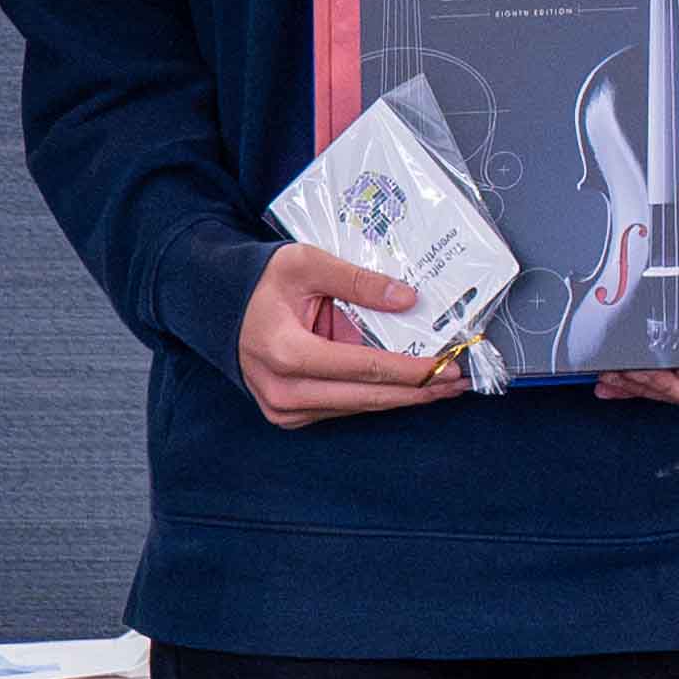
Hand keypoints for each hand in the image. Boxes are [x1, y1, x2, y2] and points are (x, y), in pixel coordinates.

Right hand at [241, 241, 471, 427]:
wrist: (221, 305)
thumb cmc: (262, 281)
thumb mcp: (308, 263)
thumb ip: (359, 281)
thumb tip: (408, 299)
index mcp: (286, 352)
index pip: (365, 367)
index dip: (411, 369)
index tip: (447, 365)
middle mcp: (284, 390)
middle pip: (368, 397)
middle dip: (418, 391)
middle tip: (458, 382)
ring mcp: (285, 409)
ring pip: (359, 407)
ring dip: (403, 397)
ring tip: (444, 385)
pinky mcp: (289, 415)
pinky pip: (344, 407)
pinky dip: (377, 396)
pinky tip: (407, 387)